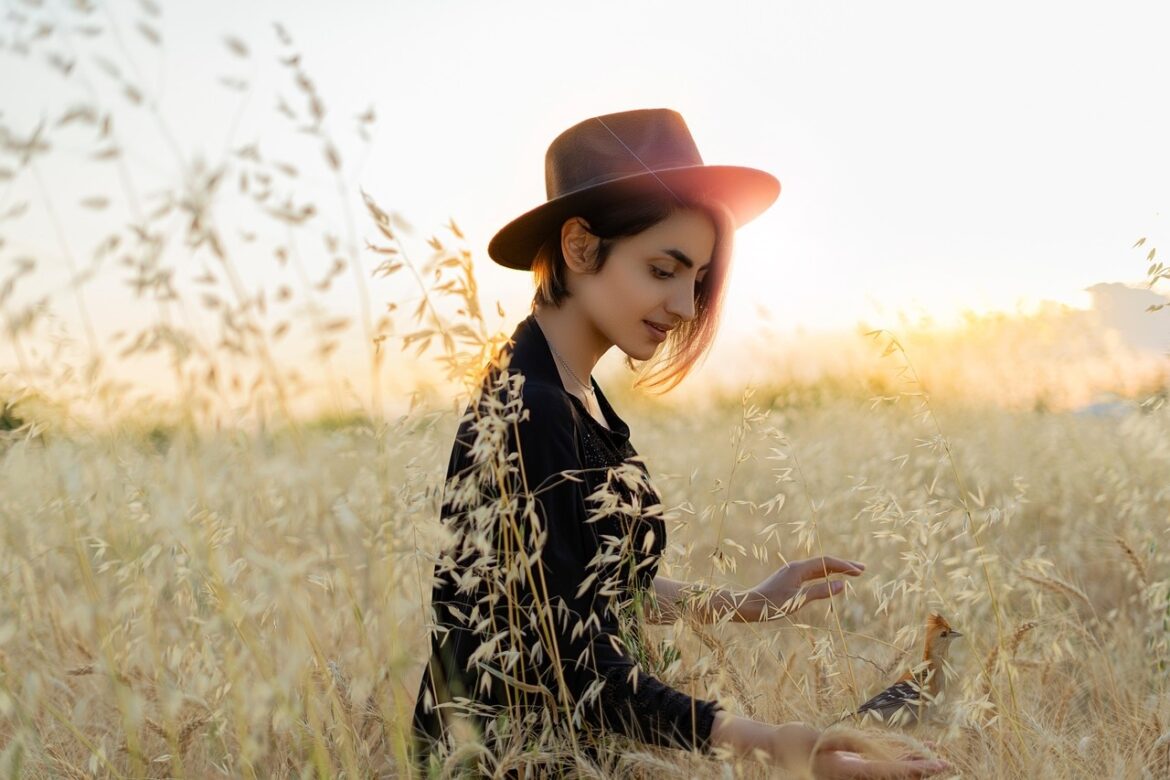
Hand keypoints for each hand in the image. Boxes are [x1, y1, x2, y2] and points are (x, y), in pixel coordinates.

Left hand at [749, 556, 864, 620]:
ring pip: (818, 568)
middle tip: (862, 569)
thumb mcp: (798, 601)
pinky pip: (812, 574)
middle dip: (843, 565)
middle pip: (824, 563)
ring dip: (835, 570)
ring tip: (852, 573)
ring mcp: (792, 573)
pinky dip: (825, 575)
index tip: (860, 572)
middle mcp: (796, 567)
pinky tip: (830, 579)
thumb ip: (820, 592)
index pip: (826, 563)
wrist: (747, 605)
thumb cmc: (770, 605)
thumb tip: (842, 584)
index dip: (844, 566)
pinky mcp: (789, 579)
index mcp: (798, 569)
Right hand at [769, 722, 948, 778]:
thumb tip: (878, 748)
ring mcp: (854, 773)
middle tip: (946, 763)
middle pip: (896, 777)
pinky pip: (879, 765)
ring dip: (912, 763)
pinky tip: (912, 749)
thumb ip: (851, 744)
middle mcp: (854, 778)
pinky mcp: (852, 767)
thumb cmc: (797, 741)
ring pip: (891, 772)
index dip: (917, 769)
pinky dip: (898, 758)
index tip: (938, 764)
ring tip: (935, 755)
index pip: (892, 773)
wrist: (778, 748)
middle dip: (922, 770)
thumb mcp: (825, 738)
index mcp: (849, 773)